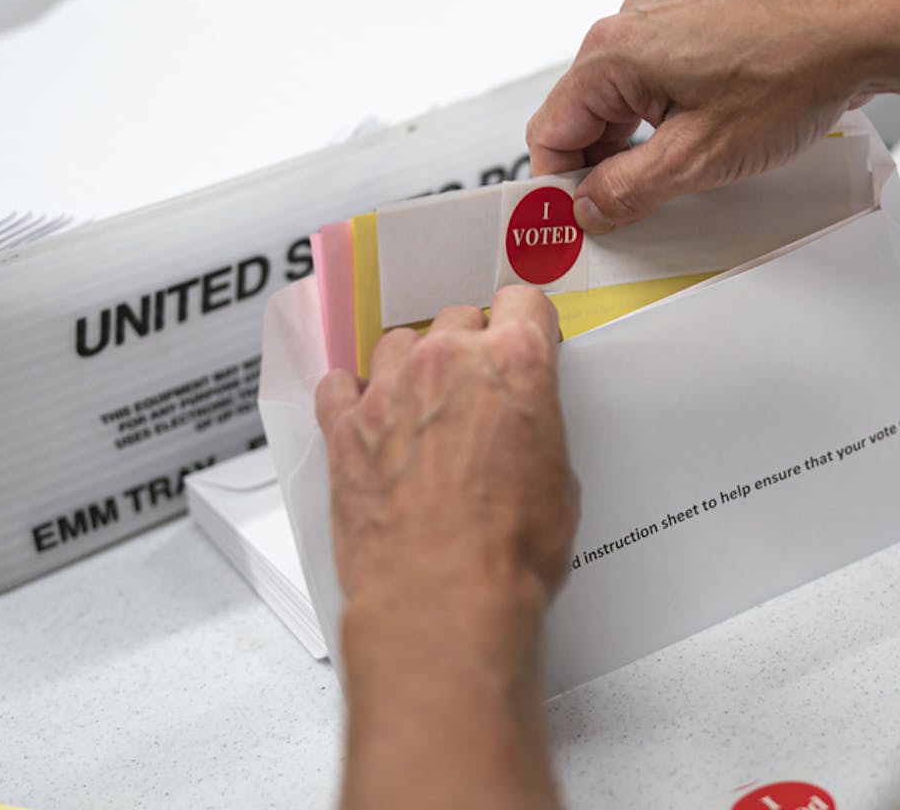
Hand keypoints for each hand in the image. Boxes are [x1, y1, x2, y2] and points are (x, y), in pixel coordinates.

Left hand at [319, 285, 573, 809]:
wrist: (443, 598)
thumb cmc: (508, 551)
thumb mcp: (560, 482)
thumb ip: (536, 431)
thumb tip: (522, 435)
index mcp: (515, 363)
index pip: (523, 301)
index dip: (527, 322)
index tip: (524, 336)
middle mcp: (447, 362)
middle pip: (457, 318)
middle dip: (470, 347)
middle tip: (477, 389)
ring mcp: (389, 390)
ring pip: (398, 343)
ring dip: (413, 366)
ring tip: (422, 406)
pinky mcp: (343, 427)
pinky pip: (338, 384)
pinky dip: (353, 396)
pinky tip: (368, 420)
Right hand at [527, 0, 899, 232]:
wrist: (860, 33)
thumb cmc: (793, 73)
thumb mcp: (697, 159)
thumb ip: (628, 190)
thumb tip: (590, 206)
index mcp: (612, 52)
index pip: (549, 131)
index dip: (557, 187)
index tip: (571, 222)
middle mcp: (631, 27)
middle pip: (583, 117)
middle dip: (600, 170)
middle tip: (624, 214)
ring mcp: (664, 23)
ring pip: (621, 104)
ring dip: (635, 149)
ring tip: (675, 181)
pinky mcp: (695, 28)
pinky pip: (656, 85)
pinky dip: (664, 123)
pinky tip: (697, 147)